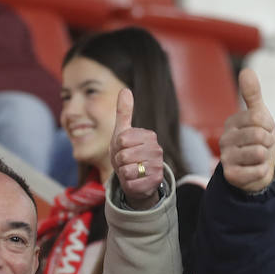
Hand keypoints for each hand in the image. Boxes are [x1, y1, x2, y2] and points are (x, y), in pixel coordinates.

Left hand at [109, 88, 165, 209]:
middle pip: (123, 156)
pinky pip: (131, 183)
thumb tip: (125, 89)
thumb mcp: (122, 132)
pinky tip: (135, 180)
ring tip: (130, 170)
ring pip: (127, 170)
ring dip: (123, 172)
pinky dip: (128, 183)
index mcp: (149, 135)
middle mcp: (157, 150)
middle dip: (119, 161)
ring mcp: (157, 166)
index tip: (123, 148)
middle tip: (126, 162)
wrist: (135, 177)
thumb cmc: (127, 152)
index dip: (117, 147)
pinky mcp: (154, 182)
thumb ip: (124, 112)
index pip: (122, 139)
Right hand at [219, 69, 274, 192]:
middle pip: (259, 135)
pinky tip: (255, 170)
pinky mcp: (231, 175)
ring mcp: (226, 157)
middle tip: (262, 146)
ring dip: (265, 157)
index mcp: (232, 122)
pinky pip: (257, 171)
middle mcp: (225, 139)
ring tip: (258, 158)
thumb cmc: (258, 141)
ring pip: (258, 153)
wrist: (256, 170)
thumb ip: (252, 94)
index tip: (264, 131)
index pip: (258, 117)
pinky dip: (262, 171)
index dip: (268, 126)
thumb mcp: (260, 116)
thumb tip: (246, 70)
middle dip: (268, 142)